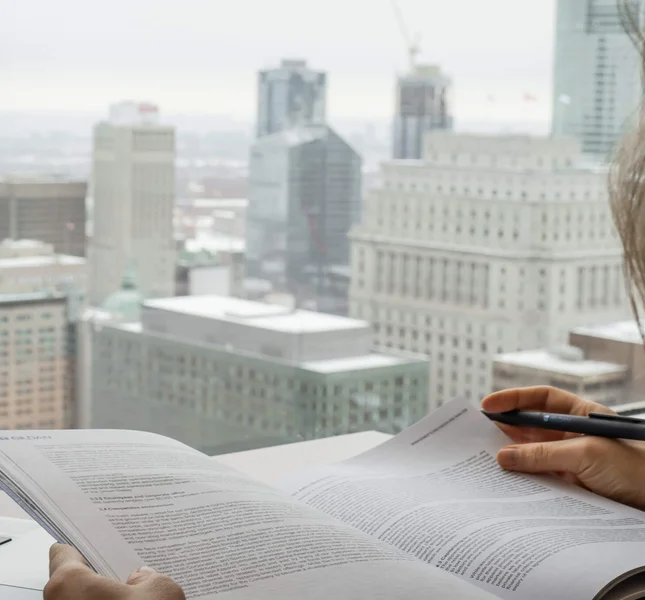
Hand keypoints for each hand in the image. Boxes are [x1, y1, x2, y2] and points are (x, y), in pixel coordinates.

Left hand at [45, 544, 184, 599]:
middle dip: (101, 576)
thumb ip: (150, 577)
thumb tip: (141, 579)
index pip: (64, 553)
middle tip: (128, 568)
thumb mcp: (161, 592)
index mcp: (69, 585)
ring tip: (136, 595)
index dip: (84, 544)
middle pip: (74, 582)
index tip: (97, 539)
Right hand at [482, 386, 644, 510]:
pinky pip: (540, 476)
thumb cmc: (635, 468)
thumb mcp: (585, 454)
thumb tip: (503, 456)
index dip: (513, 399)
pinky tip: (509, 480)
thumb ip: (542, 455)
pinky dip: (523, 477)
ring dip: (511, 455)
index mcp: (580, 415)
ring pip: (532, 452)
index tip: (487, 405)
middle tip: (477, 433)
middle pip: (532, 425)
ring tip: (486, 458)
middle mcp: (573, 434)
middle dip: (506, 427)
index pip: (540, 399)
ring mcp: (571, 459)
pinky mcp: (571, 484)